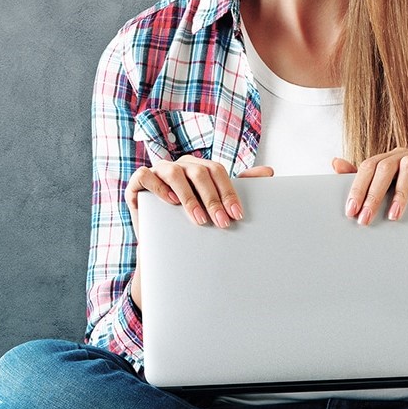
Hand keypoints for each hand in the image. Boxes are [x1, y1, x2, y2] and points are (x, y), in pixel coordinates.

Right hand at [125, 156, 274, 234]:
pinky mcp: (138, 182)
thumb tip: (269, 171)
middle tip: (222, 222)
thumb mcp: (214, 206)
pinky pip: (145, 175)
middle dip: (212, 199)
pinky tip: (169, 202)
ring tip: (199, 219)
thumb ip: (238, 188)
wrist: (161, 242)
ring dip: (189, 197)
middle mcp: (179, 165)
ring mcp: (157, 171)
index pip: (217, 171)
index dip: (228, 191)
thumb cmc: (189, 220)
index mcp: (198, 167)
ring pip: (174, 172)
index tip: (237, 214)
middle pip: (199, 172)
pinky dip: (158, 187)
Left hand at [331, 148, 407, 225]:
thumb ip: (362, 178)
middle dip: (373, 195)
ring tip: (394, 215)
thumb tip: (335, 162)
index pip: (367, 168)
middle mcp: (403, 154)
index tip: (351, 211)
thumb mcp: (386, 189)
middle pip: (384, 168)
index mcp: (387, 159)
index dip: (358, 188)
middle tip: (366, 218)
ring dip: (399, 192)